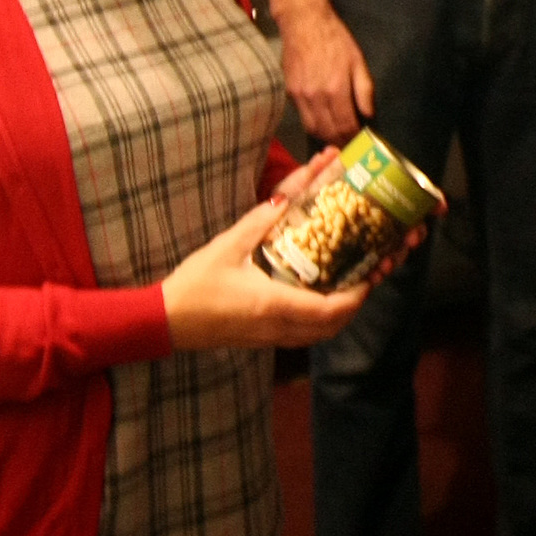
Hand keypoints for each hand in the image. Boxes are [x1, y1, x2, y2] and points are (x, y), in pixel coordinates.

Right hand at [161, 180, 380, 350]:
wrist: (166, 320)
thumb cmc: (194, 285)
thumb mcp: (227, 246)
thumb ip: (259, 222)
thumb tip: (287, 196)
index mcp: (272, 303)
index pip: (328, 309)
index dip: (355, 296)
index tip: (369, 275)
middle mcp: (277, 326)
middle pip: (331, 327)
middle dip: (355, 304)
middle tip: (366, 276)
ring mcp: (269, 337)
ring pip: (319, 335)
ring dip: (339, 316)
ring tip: (349, 287)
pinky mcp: (262, 339)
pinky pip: (303, 336)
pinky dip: (320, 322)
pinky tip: (319, 300)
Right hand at [264, 0, 374, 143]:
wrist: (304, 22)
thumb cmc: (335, 38)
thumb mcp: (357, 60)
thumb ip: (364, 89)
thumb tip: (368, 114)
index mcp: (336, 89)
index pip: (346, 125)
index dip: (354, 137)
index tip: (360, 142)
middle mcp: (316, 96)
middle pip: (328, 132)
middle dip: (341, 141)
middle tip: (350, 144)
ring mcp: (300, 95)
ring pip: (313, 128)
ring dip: (326, 136)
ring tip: (337, 136)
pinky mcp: (290, 92)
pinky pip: (302, 116)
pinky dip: (313, 124)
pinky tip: (323, 121)